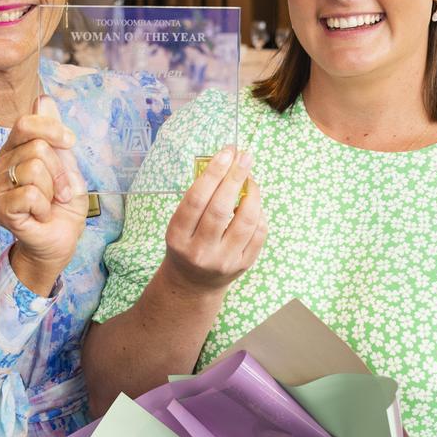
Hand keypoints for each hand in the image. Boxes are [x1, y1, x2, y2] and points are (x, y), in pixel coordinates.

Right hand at [0, 95, 87, 294]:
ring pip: (34, 169)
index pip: (27, 123)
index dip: (54, 130)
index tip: (69, 143)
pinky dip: (44, 206)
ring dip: (53, 191)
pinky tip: (39, 215)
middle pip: (38, 147)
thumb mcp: (68, 165)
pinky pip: (29, 194)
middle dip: (60, 171)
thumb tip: (43, 99)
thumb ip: (54, 135)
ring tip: (49, 204)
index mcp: (15, 149)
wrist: (60, 240)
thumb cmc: (63, 205)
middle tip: (61, 191)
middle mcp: (1, 164)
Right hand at [161, 147, 266, 297]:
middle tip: (244, 157)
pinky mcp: (242, 265)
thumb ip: (199, 198)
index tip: (227, 153)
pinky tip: (253, 203)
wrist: (192, 283)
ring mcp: (223, 261)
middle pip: (221, 208)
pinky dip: (259, 213)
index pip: (196, 199)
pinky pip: (258, 233)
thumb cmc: (186, 243)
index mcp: (178, 237)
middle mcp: (200, 251)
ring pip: (245, 221)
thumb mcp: (180, 224)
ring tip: (251, 179)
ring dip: (252, 194)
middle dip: (235, 177)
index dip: (213, 173)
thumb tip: (226, 163)